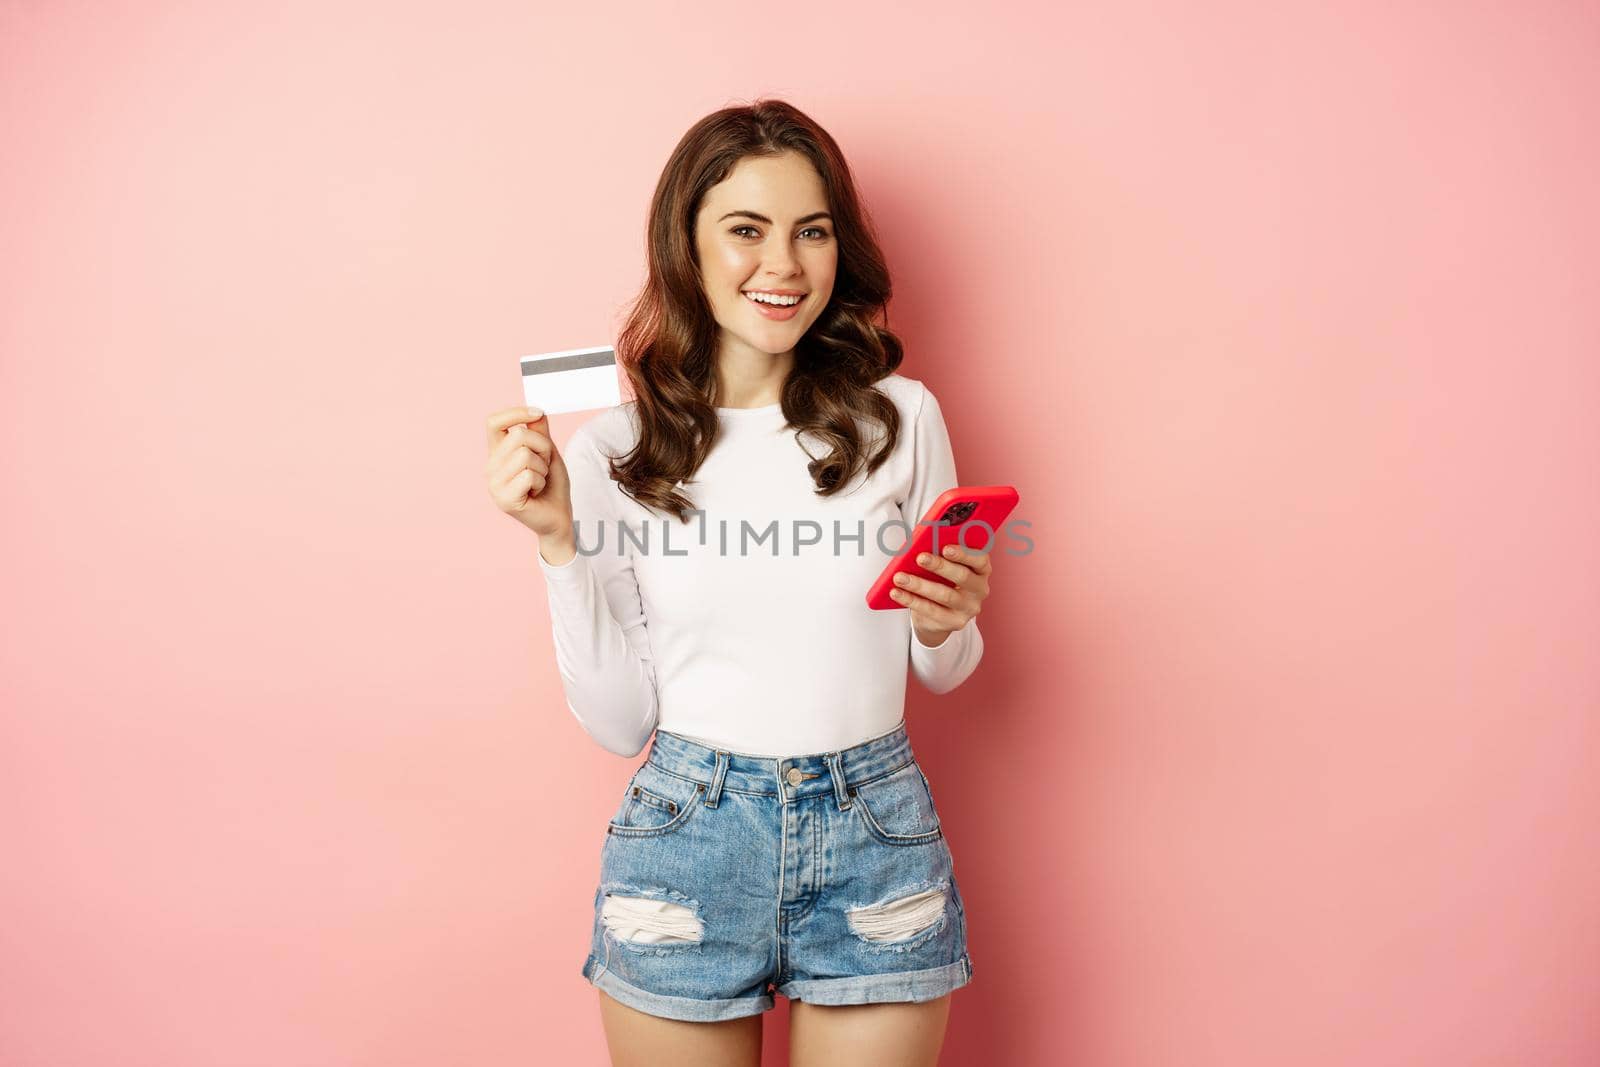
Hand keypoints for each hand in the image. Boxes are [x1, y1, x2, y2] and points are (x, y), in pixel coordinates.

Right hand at [485, 405, 572, 538]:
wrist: (559, 517)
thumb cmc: (552, 485)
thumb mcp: (548, 453)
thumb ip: (540, 432)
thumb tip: (537, 411)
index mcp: (497, 453)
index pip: (494, 422)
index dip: (515, 412)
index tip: (538, 413)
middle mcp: (490, 467)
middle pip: (519, 436)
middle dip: (543, 448)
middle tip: (544, 467)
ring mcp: (494, 484)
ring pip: (525, 455)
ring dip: (543, 468)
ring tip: (539, 482)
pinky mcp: (504, 499)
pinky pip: (528, 475)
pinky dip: (541, 482)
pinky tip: (536, 493)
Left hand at [889, 543, 992, 646]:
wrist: (940, 616)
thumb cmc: (943, 581)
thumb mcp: (946, 566)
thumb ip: (940, 554)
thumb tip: (921, 542)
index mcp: (981, 570)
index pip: (979, 559)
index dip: (964, 553)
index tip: (945, 547)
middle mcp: (979, 589)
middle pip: (962, 576)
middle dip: (940, 566)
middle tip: (920, 558)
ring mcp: (968, 608)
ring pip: (944, 595)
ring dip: (920, 584)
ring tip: (900, 577)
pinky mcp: (955, 622)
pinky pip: (931, 610)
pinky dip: (911, 600)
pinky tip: (897, 592)